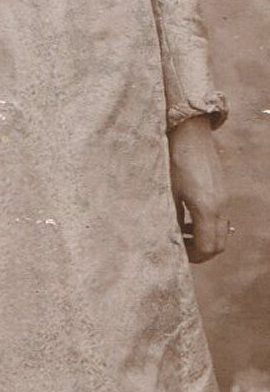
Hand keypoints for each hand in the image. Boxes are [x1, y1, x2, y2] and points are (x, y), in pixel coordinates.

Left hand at [169, 115, 228, 262]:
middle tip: (180, 248)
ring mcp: (224, 199)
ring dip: (204, 239)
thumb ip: (172, 217)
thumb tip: (169, 237)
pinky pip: (221, 218)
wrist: (190, 134)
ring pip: (221, 233)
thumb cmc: (173, 161)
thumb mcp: (168, 192)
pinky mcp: (223, 191)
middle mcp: (220, 207)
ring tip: (183, 232)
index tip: (176, 254)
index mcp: (206, 210)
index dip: (192, 257)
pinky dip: (208, 225)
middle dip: (200, 252)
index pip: (206, 248)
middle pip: (218, 245)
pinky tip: (189, 217)